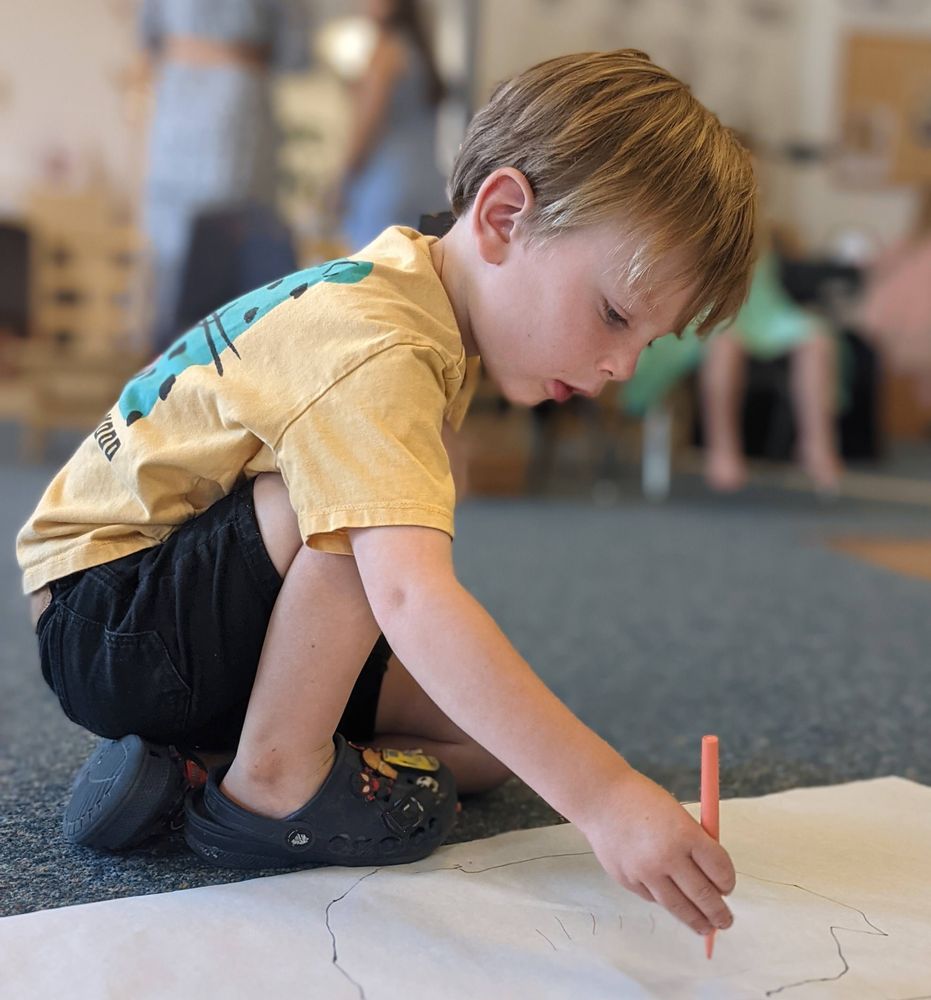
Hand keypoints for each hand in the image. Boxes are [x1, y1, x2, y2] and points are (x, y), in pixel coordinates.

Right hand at [580, 767, 735, 935]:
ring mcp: (645, 872)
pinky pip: (653, 898)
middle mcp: (667, 857)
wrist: (600, 798)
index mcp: (685, 834)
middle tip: (725, 921)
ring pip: (678, 907)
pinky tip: (668, 897)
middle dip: (718, 913)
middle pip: (703, 896)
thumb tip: (713, 875)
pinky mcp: (628, 881)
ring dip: (696, 920)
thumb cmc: (640, 799)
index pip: (720, 870)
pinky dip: (663, 899)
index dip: (728, 882)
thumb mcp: (677, 813)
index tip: (727, 887)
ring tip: (704, 927)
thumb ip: (695, 842)